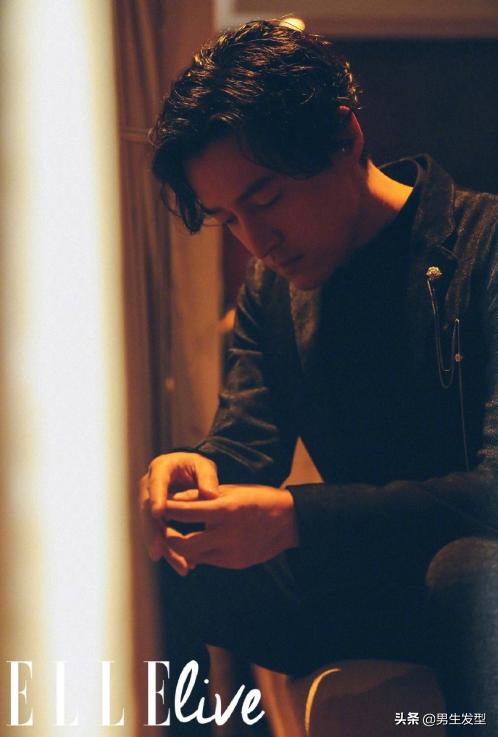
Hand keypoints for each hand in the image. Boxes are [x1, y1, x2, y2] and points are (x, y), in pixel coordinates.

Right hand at [139, 452, 218, 575]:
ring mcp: (149, 504)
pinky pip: (159, 536)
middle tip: (158, 550)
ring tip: (180, 565)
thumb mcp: (203, 466)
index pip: (156, 484)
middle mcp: (149, 487)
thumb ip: (207, 477)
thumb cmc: (195, 467)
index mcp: (160, 468)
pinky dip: (170, 551)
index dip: (156, 499)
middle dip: (152, 532)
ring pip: (151, 528)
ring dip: (164, 548)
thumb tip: (211, 495)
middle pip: (146, 511)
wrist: (187, 472)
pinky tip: (183, 565)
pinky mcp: (154, 519)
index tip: (158, 514)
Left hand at [163, 484, 298, 568]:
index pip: (185, 512)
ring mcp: (232, 552)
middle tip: (161, 529)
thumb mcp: (229, 491)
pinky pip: (208, 560)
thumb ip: (199, 497)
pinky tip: (196, 542)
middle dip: (168, 538)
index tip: (155, 506)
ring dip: (181, 547)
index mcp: (226, 510)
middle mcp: (228, 534)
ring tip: (174, 536)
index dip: (166, 510)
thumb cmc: (255, 498)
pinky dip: (199, 552)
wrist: (288, 520)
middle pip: (183, 545)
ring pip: (193, 556)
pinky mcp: (235, 563)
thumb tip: (171, 500)